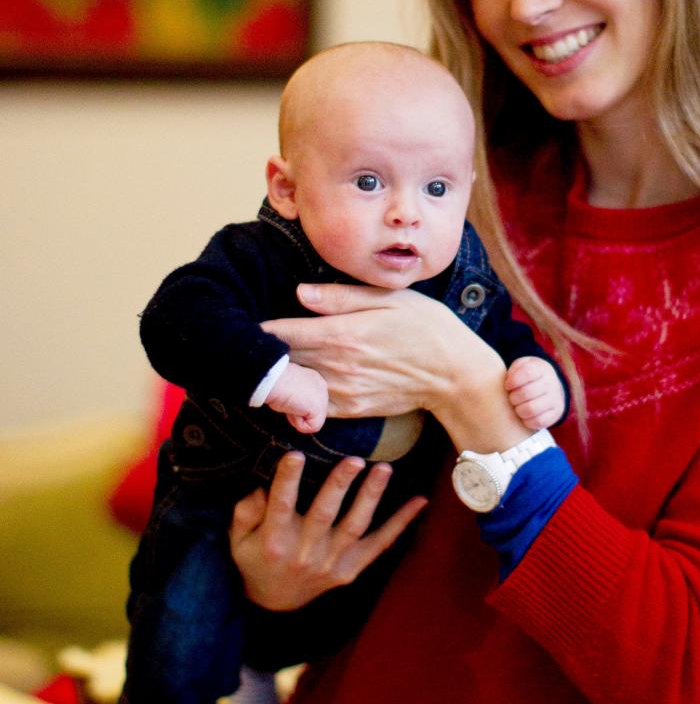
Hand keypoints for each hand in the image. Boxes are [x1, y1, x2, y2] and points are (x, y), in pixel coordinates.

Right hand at [229, 451, 426, 610]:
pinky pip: (380, 545)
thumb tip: (262, 486)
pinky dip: (401, 524)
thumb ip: (246, 511)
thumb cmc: (256, 559)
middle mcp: (305, 553)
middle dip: (339, 486)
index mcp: (275, 541)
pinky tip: (420, 502)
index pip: (281, 505)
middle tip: (353, 459)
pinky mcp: (351, 570)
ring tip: (384, 469)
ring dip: (371, 497)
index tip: (295, 454)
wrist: (275, 605)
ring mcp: (331, 563)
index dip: (287, 480)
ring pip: (355, 527)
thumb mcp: (238, 539)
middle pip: (324, 515)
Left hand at [263, 283, 492, 420]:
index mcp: (342, 334)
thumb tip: (299, 293)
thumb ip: (341, 297)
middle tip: (242, 337)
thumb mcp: (390, 299)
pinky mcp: (351, 410)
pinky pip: (311, 405)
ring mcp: (342, 392)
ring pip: (292, 384)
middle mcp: (337, 367)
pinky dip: (298, 393)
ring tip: (267, 359)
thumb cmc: (426, 328)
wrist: (455, 376)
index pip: (281, 333)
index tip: (240, 318)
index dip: (257, 327)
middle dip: (261, 351)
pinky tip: (297, 379)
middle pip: (280, 361)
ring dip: (278, 373)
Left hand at [505, 356, 566, 428]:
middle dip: (513, 398)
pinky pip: (538, 421)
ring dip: (519, 410)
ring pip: (531, 409)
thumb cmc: (527, 377)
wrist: (549, 387)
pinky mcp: (556, 413)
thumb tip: (509, 383)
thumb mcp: (521, 366)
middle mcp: (551, 383)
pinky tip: (524, 415)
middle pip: (527, 392)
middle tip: (511, 398)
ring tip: (517, 407)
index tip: (507, 386)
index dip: (513, 380)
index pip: (528, 372)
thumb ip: (514, 370)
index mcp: (541, 368)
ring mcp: (555, 399)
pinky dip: (527, 421)